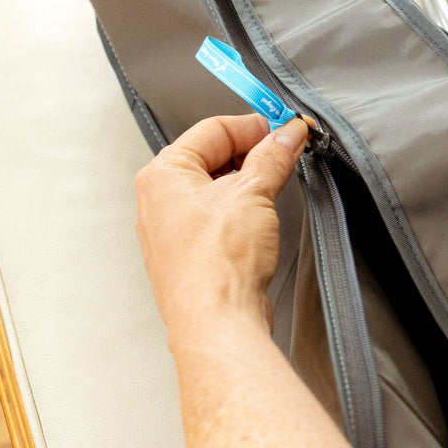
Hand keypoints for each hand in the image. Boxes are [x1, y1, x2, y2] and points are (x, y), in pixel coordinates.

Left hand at [134, 114, 308, 342]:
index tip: (285, 128)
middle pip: (213, 156)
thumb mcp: (254, 192)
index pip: (213, 129)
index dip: (254, 125)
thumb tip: (286, 135)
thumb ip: (273, 156)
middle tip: (288, 152)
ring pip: (216, 188)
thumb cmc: (216, 264)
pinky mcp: (191, 254)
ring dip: (250, 181)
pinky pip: (217, 217)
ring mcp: (173, 230)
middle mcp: (160, 201)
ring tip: (278, 183)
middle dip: (254, 153)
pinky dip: (242, 209)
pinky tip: (263, 216)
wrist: (216, 322)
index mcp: (163, 175)